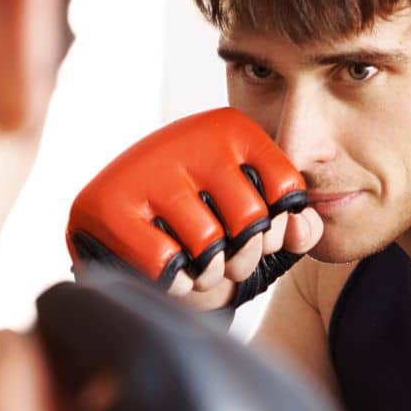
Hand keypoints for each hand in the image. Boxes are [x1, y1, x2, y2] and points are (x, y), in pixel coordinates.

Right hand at [67, 108, 322, 312]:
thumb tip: (300, 225)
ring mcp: (146, 169)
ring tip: (196, 265)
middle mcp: (187, 138)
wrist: (124, 241)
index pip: (285, 187)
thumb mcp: (255, 223)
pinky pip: (166, 264)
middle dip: (245, 258)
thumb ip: (295, 225)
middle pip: (252, 219)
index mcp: (227, 128)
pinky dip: (173, 282)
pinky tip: (166, 270)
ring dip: (208, 274)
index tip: (255, 234)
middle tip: (225, 261)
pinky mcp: (109, 206)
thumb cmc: (199, 229)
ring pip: (209, 245)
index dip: (277, 228)